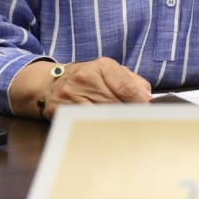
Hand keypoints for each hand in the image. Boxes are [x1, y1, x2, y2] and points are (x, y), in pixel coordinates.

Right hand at [24, 57, 151, 118]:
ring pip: (101, 116)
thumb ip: (132, 82)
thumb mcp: (111, 71)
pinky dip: (96, 129)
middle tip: (137, 124)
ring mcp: (71, 94)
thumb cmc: (87, 78)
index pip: (127, 88)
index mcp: (102, 67)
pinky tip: (102, 132)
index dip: (140, 104)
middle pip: (116, 105)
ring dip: (113, 124)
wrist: (50, 82)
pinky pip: (84, 123)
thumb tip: (148, 98)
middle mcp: (86, 78)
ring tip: (121, 130)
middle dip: (128, 116)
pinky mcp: (60, 109)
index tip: (148, 113)